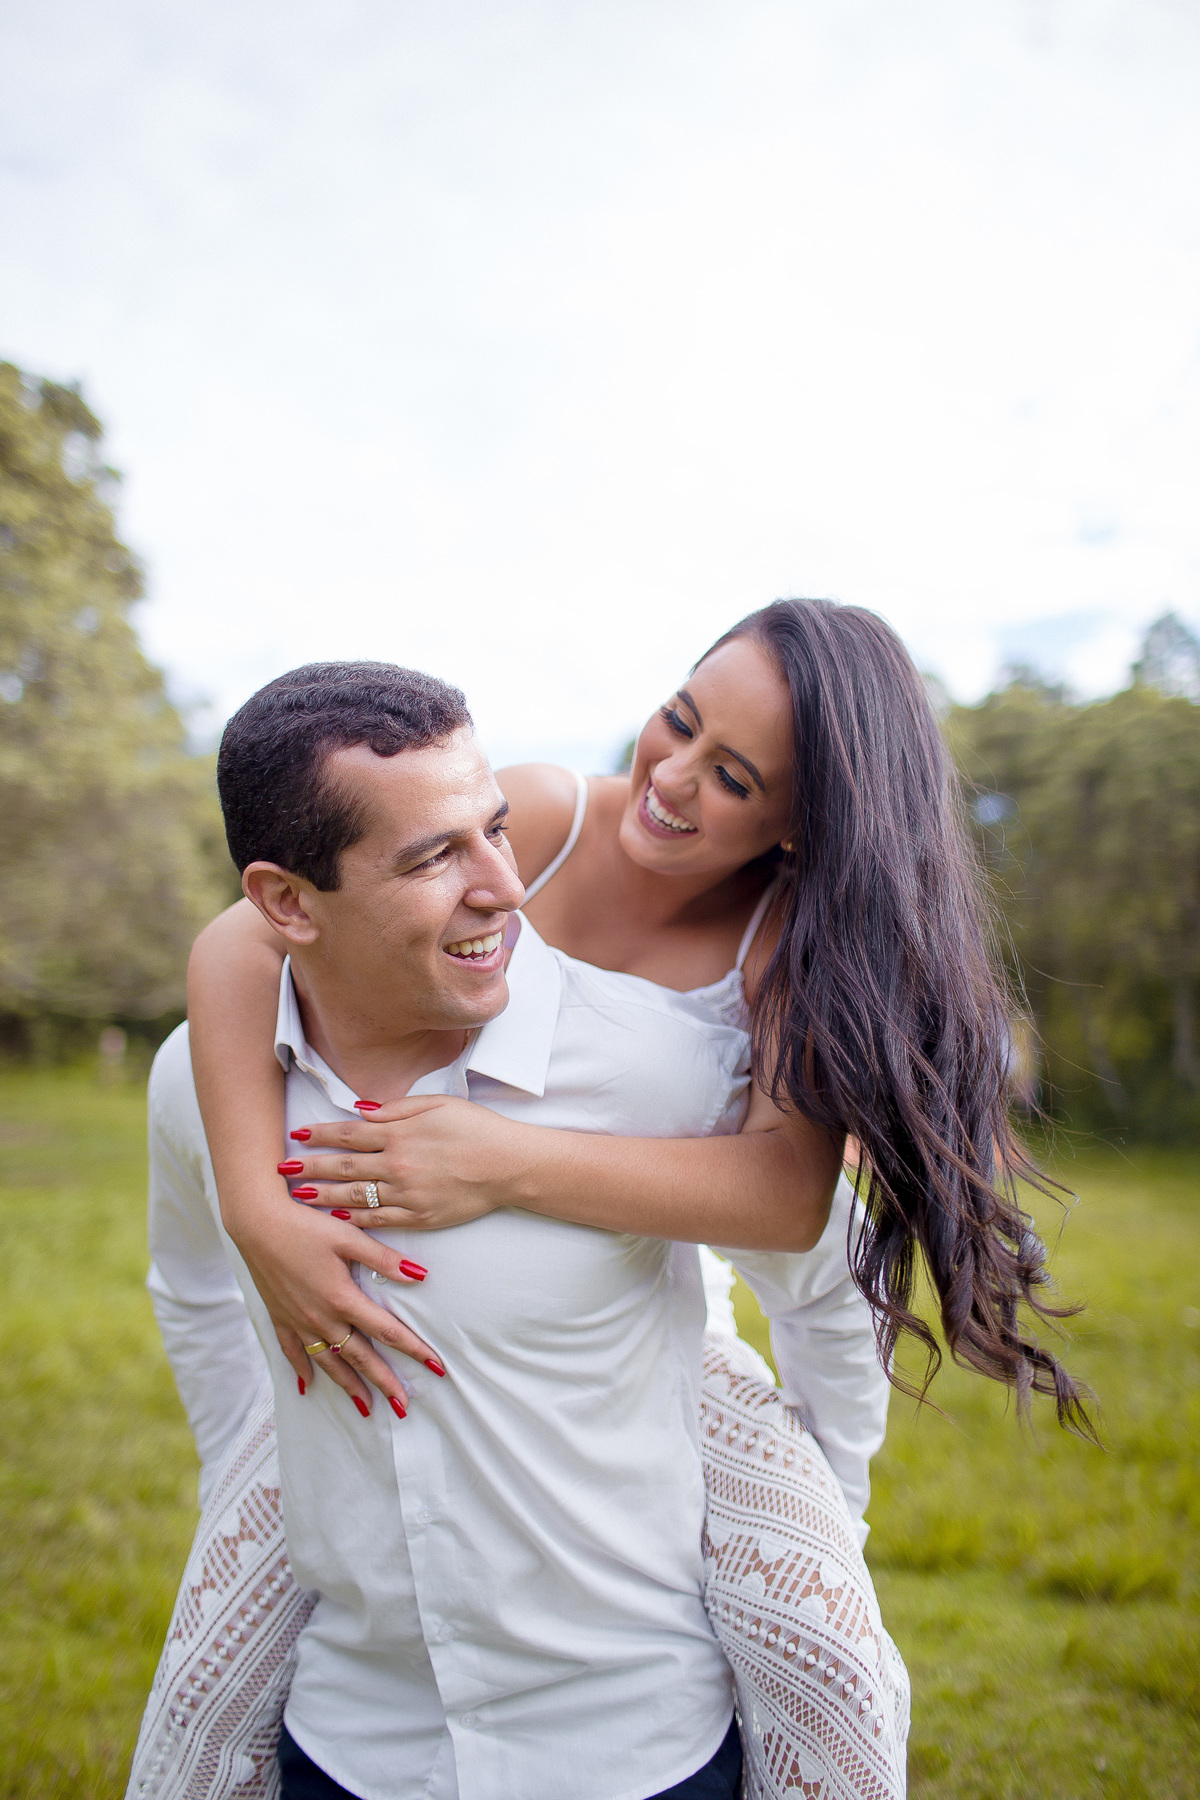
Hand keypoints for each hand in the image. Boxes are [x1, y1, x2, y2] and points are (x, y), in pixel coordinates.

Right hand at [226, 1191, 443, 1419]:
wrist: (256, 1222)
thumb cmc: (305, 1224)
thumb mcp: (348, 1236)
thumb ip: (383, 1259)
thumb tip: (419, 1274)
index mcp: (342, 1298)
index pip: (387, 1332)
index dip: (415, 1350)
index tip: (436, 1367)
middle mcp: (321, 1317)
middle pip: (360, 1357)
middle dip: (384, 1383)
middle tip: (404, 1406)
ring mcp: (298, 1321)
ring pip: (329, 1362)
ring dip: (349, 1386)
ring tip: (366, 1407)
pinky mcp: (279, 1317)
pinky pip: (292, 1351)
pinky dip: (302, 1369)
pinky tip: (308, 1385)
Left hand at [279, 1095, 527, 1228]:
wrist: (509, 1165)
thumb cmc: (477, 1128)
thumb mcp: (438, 1104)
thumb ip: (396, 1108)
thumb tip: (359, 1110)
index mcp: (400, 1133)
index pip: (349, 1133)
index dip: (320, 1134)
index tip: (297, 1135)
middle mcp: (397, 1165)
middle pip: (343, 1166)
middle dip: (310, 1168)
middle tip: (282, 1170)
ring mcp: (406, 1194)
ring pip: (354, 1196)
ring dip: (322, 1196)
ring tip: (297, 1197)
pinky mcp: (419, 1217)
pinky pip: (378, 1219)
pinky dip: (354, 1219)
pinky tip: (336, 1218)